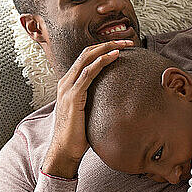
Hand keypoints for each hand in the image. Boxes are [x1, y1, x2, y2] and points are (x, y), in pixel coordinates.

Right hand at [43, 40, 133, 177]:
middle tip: (127, 41)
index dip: (103, 49)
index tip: (122, 47)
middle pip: (87, 53)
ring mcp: (67, 88)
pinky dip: (101, 62)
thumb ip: (94, 102)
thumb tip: (113, 100)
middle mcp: (66, 81)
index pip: (86, 58)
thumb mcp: (87, 112)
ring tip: (124, 45)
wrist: (64, 150)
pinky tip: (113, 57)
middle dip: (108, 44)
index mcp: (69, 83)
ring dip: (107, 48)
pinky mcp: (72, 96)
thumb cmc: (78, 134)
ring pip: (87, 58)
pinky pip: (88, 73)